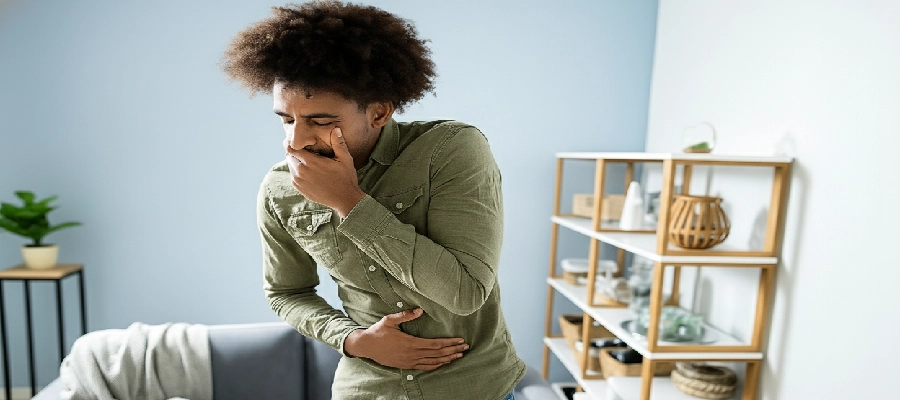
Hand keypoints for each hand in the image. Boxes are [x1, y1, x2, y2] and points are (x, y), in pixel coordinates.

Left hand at [284, 127, 365, 216]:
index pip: (291, 148)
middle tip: (304, 149)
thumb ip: (338, 143)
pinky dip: (298, 172)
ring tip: (308, 160)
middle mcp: (301, 172)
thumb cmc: (346, 178)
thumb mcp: (345, 159)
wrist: (345, 200)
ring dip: (296, 162)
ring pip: (291, 166)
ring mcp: (299, 182)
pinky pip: (293, 176)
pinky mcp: (300, 189)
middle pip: (289, 156)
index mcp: (310, 162)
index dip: (291, 142)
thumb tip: (335, 129)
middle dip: (295, 151)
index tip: (296, 140)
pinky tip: (309, 172)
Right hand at [344, 308, 468, 370]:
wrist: (365, 346)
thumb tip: (420, 310)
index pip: (435, 344)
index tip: (460, 340)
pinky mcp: (406, 365)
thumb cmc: (378, 332)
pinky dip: (436, 366)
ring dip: (447, 359)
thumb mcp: (390, 320)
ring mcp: (409, 362)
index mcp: (410, 343)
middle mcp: (411, 354)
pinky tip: (443, 363)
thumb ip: (406, 315)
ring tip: (459, 356)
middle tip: (465, 348)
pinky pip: (424, 367)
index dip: (449, 343)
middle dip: (453, 351)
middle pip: (437, 354)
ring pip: (433, 362)